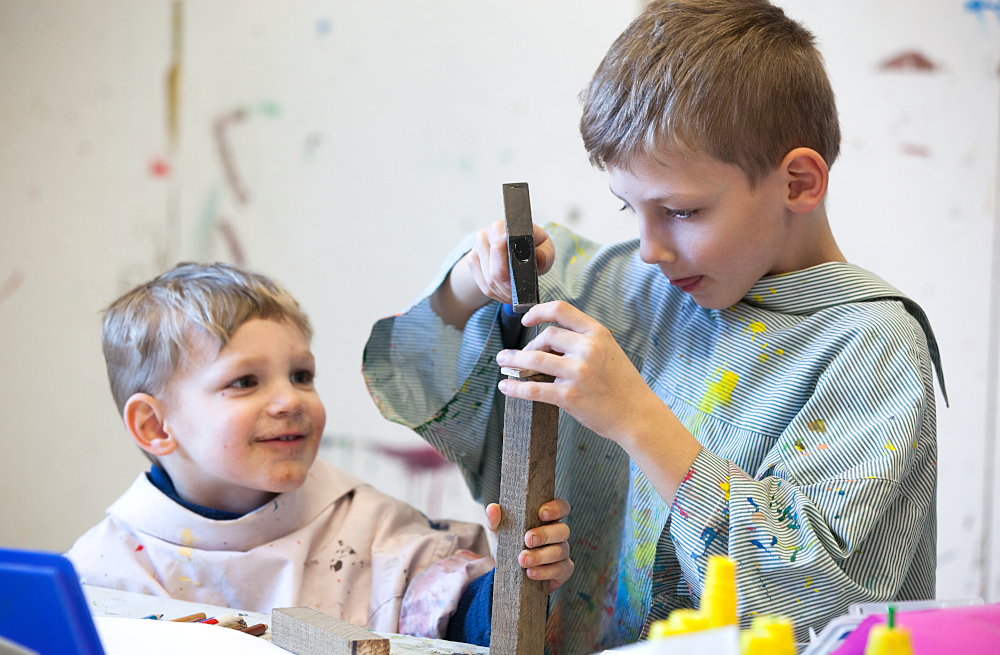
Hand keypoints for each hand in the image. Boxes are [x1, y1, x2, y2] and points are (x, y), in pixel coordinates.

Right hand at [465, 219, 554, 304]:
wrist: (514, 244)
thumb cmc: (531, 246)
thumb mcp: (545, 247)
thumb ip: (545, 254)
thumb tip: (537, 259)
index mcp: (504, 227)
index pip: (498, 248)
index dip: (504, 269)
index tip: (514, 285)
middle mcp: (486, 234)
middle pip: (492, 268)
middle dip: (505, 287)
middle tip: (517, 296)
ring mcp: (477, 248)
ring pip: (487, 280)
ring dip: (502, 293)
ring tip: (514, 297)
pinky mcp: (472, 260)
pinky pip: (482, 285)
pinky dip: (495, 294)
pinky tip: (505, 295)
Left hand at [486, 498, 573, 592]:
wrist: (509, 573)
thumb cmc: (510, 545)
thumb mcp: (500, 532)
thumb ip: (495, 520)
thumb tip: (493, 508)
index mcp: (548, 518)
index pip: (562, 507)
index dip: (556, 508)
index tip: (541, 513)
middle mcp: (559, 534)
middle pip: (563, 530)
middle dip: (545, 534)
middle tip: (527, 539)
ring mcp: (563, 552)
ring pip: (560, 551)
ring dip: (541, 556)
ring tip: (522, 560)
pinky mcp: (563, 570)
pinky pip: (561, 570)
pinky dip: (545, 572)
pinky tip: (531, 573)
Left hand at [495, 301, 701, 505]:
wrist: (637, 415)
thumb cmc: (622, 384)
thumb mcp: (609, 351)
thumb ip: (583, 341)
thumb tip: (547, 341)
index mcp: (597, 334)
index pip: (561, 310)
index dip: (538, 311)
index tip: (525, 320)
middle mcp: (588, 349)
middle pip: (546, 336)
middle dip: (529, 345)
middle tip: (520, 356)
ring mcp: (578, 373)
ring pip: (535, 359)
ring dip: (514, 360)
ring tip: (503, 362)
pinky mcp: (569, 396)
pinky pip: (534, 389)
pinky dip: (515, 387)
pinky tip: (506, 386)